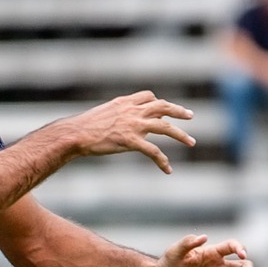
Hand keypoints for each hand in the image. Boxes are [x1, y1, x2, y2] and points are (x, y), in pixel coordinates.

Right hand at [67, 91, 196, 173]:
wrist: (76, 134)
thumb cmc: (83, 126)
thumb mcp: (102, 114)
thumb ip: (116, 115)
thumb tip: (118, 122)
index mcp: (124, 102)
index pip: (148, 96)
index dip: (157, 102)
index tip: (163, 110)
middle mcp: (132, 111)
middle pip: (163, 106)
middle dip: (178, 111)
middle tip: (190, 115)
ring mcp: (134, 125)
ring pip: (165, 128)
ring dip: (181, 135)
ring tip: (191, 142)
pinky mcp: (131, 141)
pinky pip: (153, 152)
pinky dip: (163, 161)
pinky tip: (168, 169)